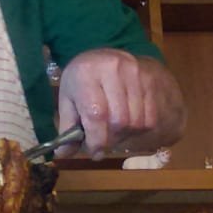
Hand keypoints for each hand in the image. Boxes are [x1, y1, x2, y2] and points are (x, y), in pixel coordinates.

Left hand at [56, 48, 184, 158]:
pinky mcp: (148, 79)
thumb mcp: (67, 99)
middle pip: (119, 120)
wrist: (102, 57)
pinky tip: (126, 124)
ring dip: (124, 135)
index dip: (97, 139)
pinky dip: (138, 129)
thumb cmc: (81, 80)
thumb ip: (66, 127)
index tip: (95, 152)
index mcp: (85, 73)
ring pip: (136, 121)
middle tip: (102, 142)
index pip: (97, 114)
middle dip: (110, 139)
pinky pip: (150, 117)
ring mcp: (134, 72)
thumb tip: (63, 155)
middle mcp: (112, 69)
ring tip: (113, 132)